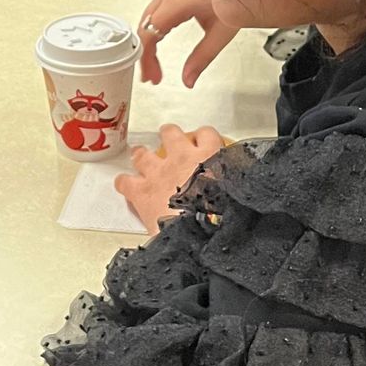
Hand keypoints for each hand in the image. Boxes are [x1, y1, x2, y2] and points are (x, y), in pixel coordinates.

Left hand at [117, 122, 227, 236]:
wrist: (202, 231)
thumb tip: (242, 192)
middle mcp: (182, 157)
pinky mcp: (142, 191)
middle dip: (168, 136)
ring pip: (143, 154)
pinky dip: (123, 182)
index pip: (207, 134)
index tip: (203, 140)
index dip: (203, 137)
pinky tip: (124, 184)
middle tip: (169, 139)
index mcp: (210, 155)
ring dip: (142, 155)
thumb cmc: (222, 214)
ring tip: (141, 155)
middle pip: (171, 134)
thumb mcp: (238, 193)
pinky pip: (125, 181)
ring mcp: (159, 172)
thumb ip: (235, 185)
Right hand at [137, 0, 238, 85]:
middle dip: (145, 54)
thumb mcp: (221, 31)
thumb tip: (188, 78)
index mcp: (177, 2)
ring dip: (148, 43)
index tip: (152, 75)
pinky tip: (159, 42)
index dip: (147, 58)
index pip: (150, 34)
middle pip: (145, 27)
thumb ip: (202, 58)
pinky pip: (155, 11)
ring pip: (148, 19)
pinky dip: (154, 30)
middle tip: (152, 75)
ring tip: (154, 63)